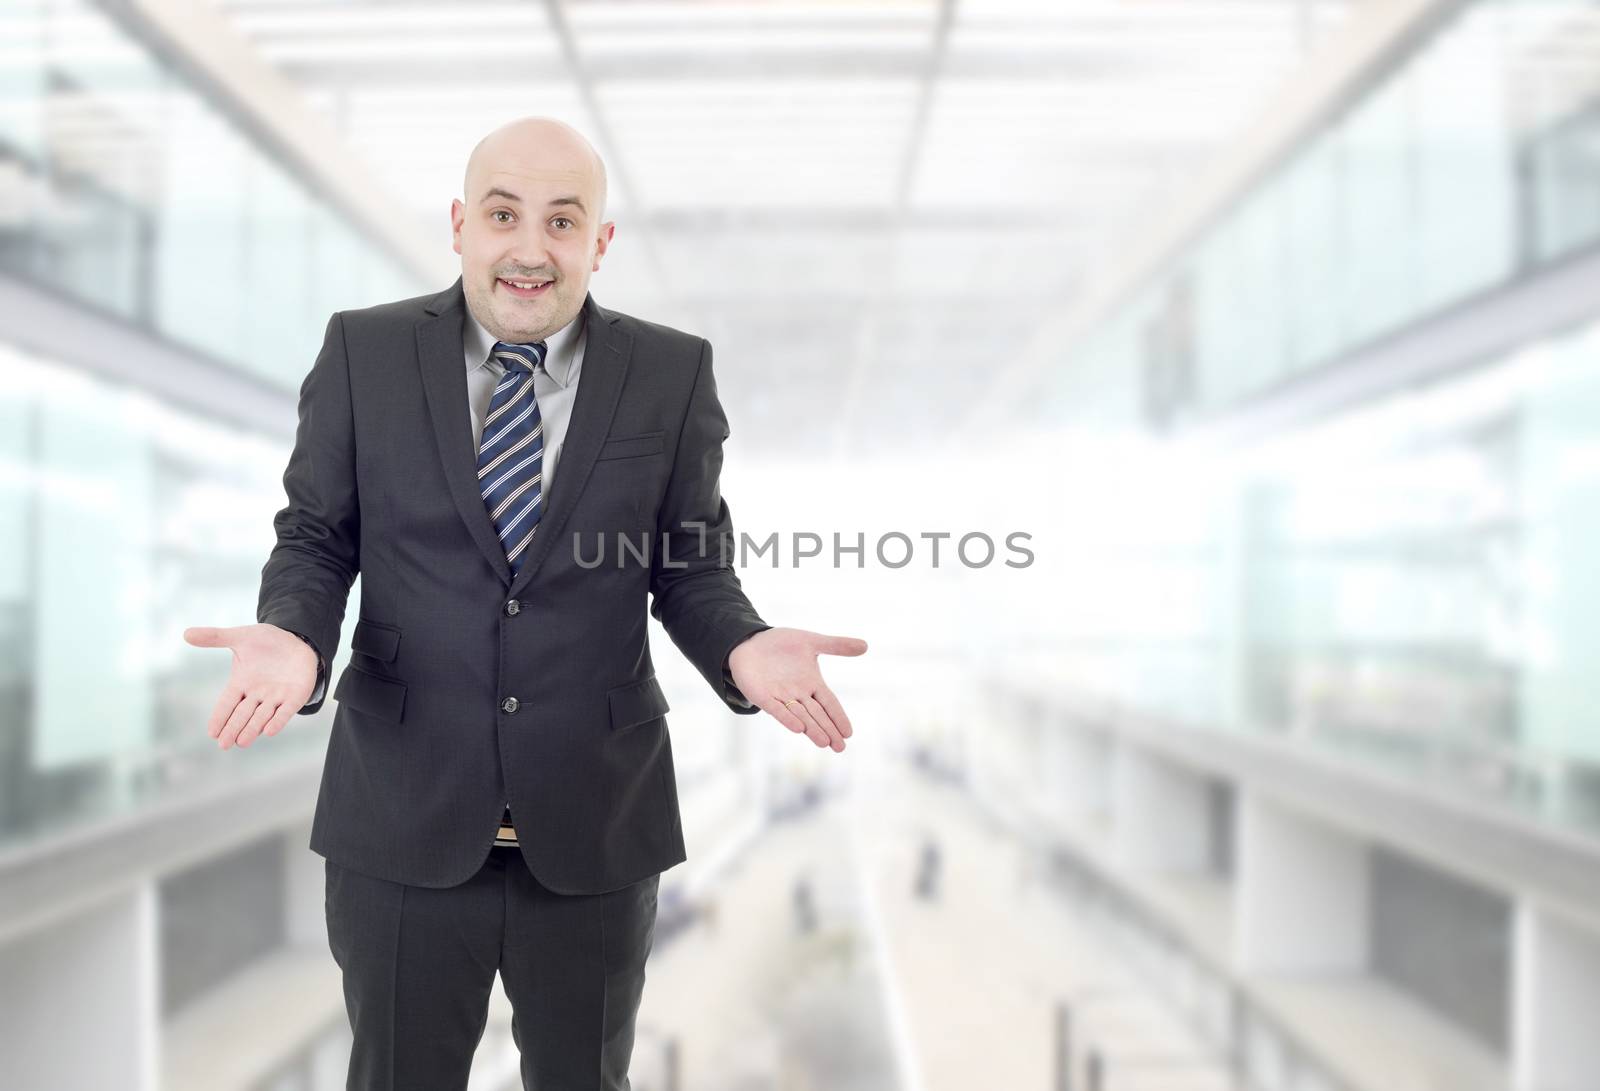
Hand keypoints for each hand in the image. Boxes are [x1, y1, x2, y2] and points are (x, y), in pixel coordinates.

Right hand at [183, 623, 318, 749]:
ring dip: (252, 729)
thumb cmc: (266, 642)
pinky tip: (269, 731)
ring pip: (262, 716)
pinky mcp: (295, 696)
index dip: (220, 717)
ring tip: (242, 742)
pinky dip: (278, 721)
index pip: (227, 703)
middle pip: (242, 715)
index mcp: (241, 683)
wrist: (297, 640)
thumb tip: (186, 633)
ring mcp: (276, 697)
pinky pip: (285, 711)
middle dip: (233, 729)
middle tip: (224, 744)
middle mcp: (257, 694)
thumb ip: (215, 637)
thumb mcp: (241, 637)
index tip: (211, 732)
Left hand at [728, 627, 866, 751]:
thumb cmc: (781, 644)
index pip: (829, 704)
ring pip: (800, 716)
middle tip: (840, 748)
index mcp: (812, 683)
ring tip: (824, 743)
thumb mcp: (811, 642)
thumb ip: (837, 645)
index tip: (849, 733)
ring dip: (812, 729)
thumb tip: (866, 646)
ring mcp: (781, 697)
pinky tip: (798, 728)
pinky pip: (777, 710)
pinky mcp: (763, 696)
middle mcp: (798, 694)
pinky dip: (788, 718)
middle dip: (829, 731)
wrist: (749, 642)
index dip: (838, 717)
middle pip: (817, 715)